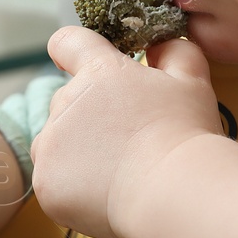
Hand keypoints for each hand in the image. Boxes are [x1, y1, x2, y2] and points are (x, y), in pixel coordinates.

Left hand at [30, 26, 222, 237]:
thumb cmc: (184, 135)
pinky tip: (105, 194)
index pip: (68, 42)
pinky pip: (52, 180)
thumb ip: (173, 52)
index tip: (83, 66)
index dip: (72, 50)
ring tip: (116, 171)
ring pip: (55, 142)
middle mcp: (66, 101)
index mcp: (99, 71)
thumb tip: (159, 44)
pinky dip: (73, 188)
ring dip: (76, 151)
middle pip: (67, 101)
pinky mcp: (45, 182)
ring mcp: (51, 143)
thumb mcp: (192, 81)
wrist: (172, 192)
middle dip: (90, 116)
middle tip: (127, 140)